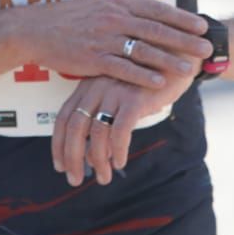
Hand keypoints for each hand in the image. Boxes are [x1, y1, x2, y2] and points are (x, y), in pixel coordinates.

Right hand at [26, 0, 211, 89]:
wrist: (35, 28)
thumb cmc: (69, 18)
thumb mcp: (99, 5)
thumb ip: (125, 7)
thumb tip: (151, 5)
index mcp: (117, 3)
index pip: (156, 10)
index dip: (180, 18)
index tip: (201, 25)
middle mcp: (114, 18)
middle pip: (156, 29)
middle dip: (184, 39)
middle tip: (206, 47)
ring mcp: (104, 38)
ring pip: (143, 49)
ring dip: (169, 59)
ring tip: (189, 68)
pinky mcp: (93, 58)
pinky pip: (123, 68)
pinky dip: (143, 75)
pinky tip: (160, 82)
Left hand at [50, 65, 196, 186]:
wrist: (175, 54)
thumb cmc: (145, 78)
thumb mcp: (117, 92)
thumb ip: (103, 117)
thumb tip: (92, 154)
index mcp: (87, 85)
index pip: (64, 117)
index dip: (59, 144)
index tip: (60, 165)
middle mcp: (97, 87)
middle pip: (75, 127)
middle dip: (72, 157)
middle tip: (75, 180)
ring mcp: (115, 91)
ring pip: (97, 132)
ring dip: (97, 160)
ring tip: (103, 177)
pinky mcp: (135, 98)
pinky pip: (120, 130)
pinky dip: (118, 150)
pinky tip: (120, 162)